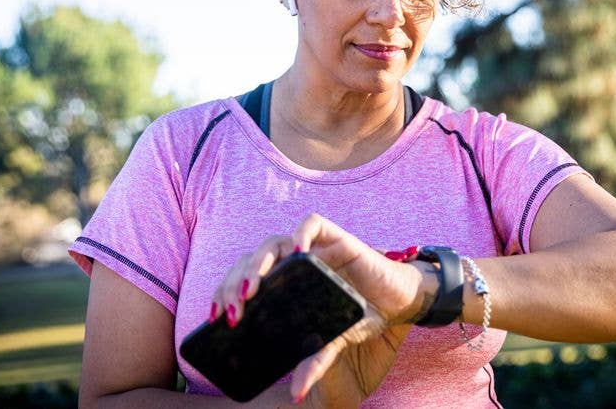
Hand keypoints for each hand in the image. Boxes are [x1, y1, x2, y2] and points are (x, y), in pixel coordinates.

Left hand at [209, 213, 431, 403]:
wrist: (399, 300)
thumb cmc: (361, 315)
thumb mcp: (334, 340)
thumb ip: (314, 360)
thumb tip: (296, 393)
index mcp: (284, 283)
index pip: (243, 280)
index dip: (225, 294)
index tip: (216, 319)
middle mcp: (293, 263)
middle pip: (251, 261)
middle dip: (235, 284)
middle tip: (232, 312)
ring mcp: (313, 248)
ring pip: (273, 242)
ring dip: (258, 264)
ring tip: (253, 289)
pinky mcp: (336, 237)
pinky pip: (312, 223)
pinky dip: (301, 234)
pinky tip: (296, 253)